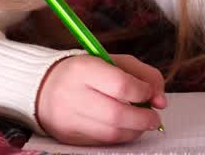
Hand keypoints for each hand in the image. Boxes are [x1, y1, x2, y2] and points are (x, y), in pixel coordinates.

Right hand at [35, 54, 166, 145]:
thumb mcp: (115, 62)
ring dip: (134, 131)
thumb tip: (160, 101)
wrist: (44, 88)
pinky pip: (101, 142)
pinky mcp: (68, 137)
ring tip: (142, 123)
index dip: (143, 92)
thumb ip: (144, 75)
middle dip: (143, 119)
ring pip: (110, 133)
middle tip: (154, 118)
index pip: (121, 85)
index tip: (150, 94)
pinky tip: (124, 128)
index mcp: (84, 69)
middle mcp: (73, 94)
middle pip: (117, 114)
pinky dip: (119, 138)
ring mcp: (68, 119)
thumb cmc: (87, 73)